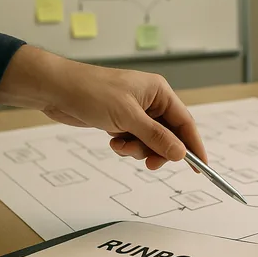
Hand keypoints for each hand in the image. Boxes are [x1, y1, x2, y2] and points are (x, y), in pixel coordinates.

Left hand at [0, 45, 206, 170]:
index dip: (193, 145)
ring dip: (138, 149)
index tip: (200, 166)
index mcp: (159, 92)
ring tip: (120, 145)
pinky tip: (113, 141)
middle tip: (151, 163)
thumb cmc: (92, 92)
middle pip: (169, 135)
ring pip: (150, 141)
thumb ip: (156, 137)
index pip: (185, 122)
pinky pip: (134, 141)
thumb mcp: (127, 117)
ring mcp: (135, 112)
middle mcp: (151, 101)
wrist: (56, 90)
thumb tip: (180, 153)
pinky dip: (126, 146)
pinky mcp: (121, 121)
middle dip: (158, 150)